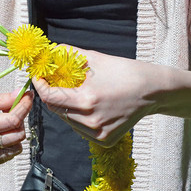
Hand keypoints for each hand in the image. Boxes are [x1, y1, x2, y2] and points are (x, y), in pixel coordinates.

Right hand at [0, 90, 33, 169]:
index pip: (11, 120)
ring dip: (16, 134)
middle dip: (21, 120)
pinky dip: (8, 144)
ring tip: (4, 122)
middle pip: (16, 136)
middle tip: (14, 109)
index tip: (29, 96)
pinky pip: (5, 156)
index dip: (24, 107)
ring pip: (15, 149)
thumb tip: (21, 94)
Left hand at [33, 47, 160, 146]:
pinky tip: (93, 108)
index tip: (37, 76)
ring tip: (82, 95)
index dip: (40, 85)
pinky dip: (80, 118)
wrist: (153, 91)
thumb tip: (48, 50)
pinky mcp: (105, 141)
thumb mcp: (95, 58)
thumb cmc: (125, 71)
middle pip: (56, 110)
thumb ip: (68, 54)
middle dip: (52, 95)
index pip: (49, 97)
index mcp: (88, 99)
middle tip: (55, 83)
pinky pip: (80, 130)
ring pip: (67, 121)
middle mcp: (91, 120)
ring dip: (67, 107)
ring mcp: (98, 133)